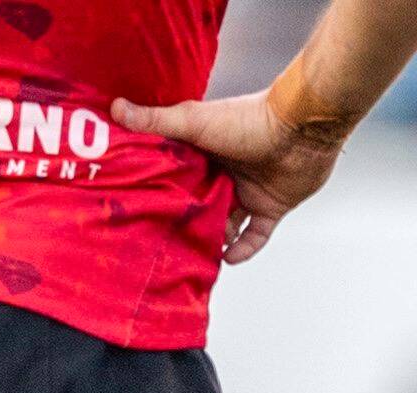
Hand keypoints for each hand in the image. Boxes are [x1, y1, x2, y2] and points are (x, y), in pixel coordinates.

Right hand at [112, 90, 341, 264]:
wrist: (301, 128)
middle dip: (187, 220)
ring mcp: (250, 191)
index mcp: (206, 150)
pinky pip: (256, 236)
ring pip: (226, 222)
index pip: (179, 174)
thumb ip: (156, 120)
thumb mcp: (194, 121)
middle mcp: (227, 172)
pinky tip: (228, 260)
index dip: (163, 189)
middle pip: (200, 202)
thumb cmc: (249, 120)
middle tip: (164, 239)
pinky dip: (244, 249)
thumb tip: (115, 109)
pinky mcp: (272, 207)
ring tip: (192, 253)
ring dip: (213, 238)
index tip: (142, 206)